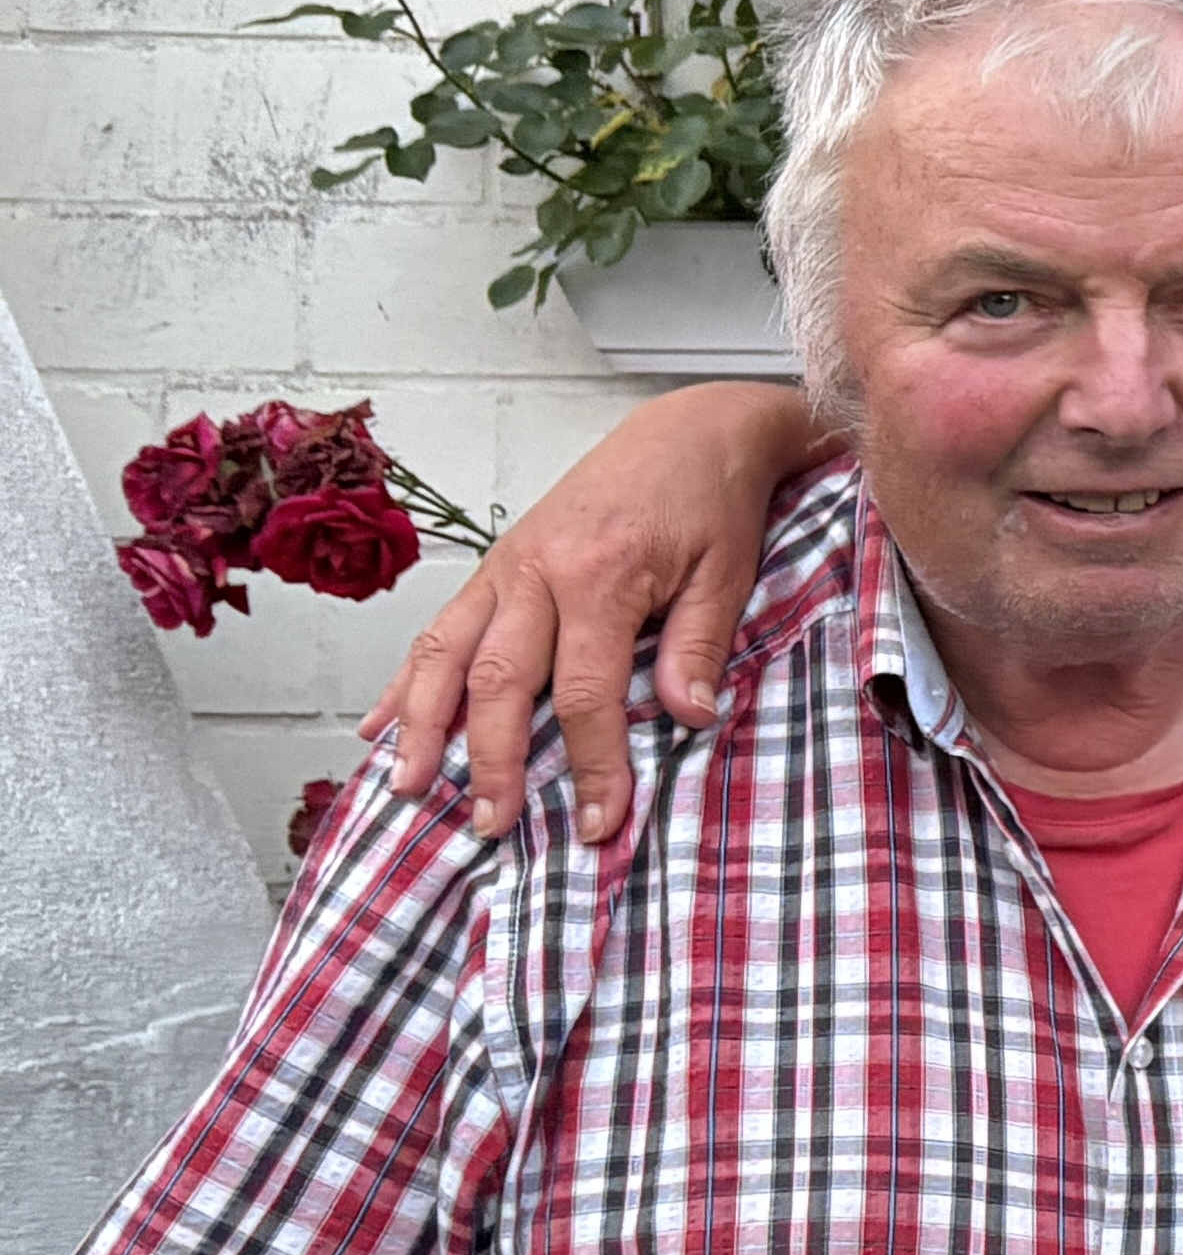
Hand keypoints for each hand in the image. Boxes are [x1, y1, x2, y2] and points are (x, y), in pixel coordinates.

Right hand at [358, 384, 817, 841]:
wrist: (689, 428)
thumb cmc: (711, 498)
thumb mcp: (729, 570)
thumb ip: (699, 643)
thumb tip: (687, 717)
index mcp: (598, 575)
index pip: (585, 692)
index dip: (592, 763)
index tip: (601, 821)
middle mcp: (536, 572)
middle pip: (496, 682)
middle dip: (491, 761)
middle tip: (491, 825)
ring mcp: (506, 567)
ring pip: (445, 654)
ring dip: (422, 725)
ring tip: (409, 787)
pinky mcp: (496, 565)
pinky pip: (439, 628)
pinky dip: (407, 680)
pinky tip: (381, 724)